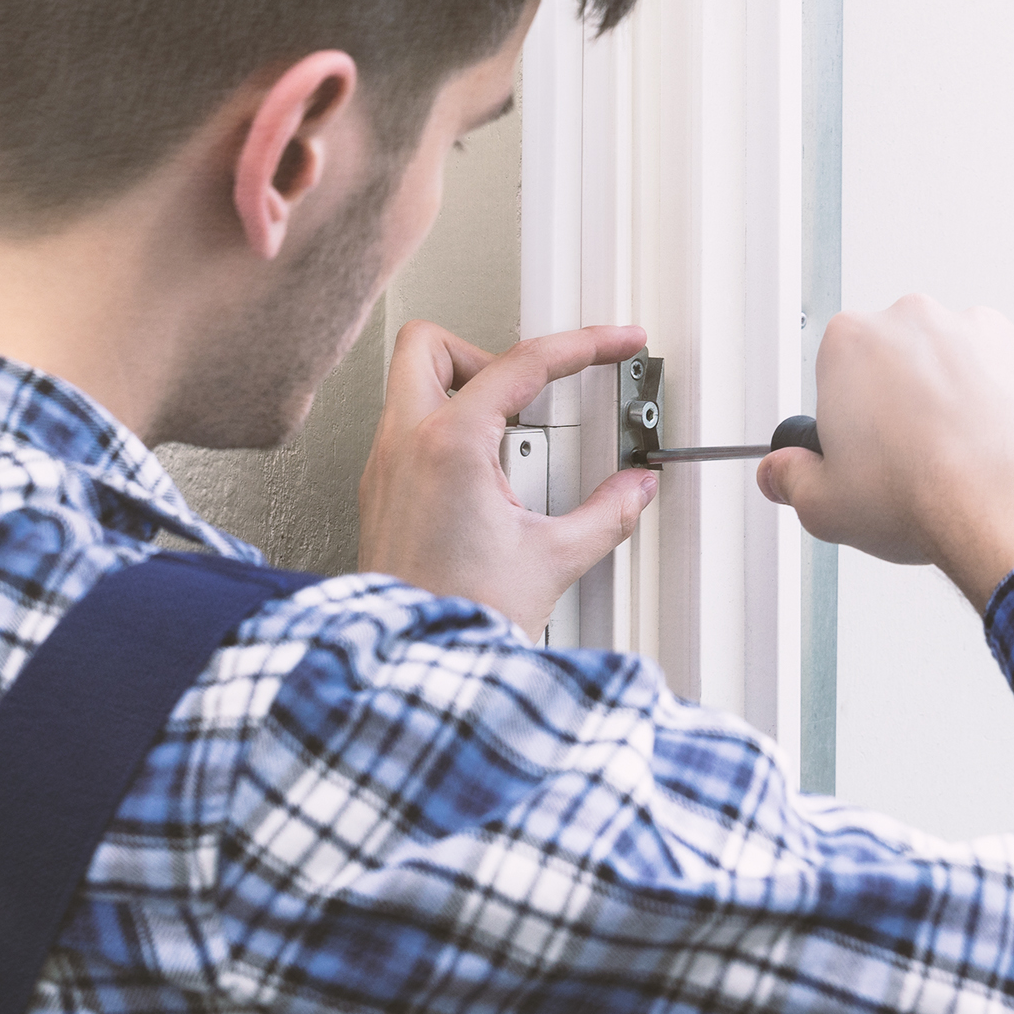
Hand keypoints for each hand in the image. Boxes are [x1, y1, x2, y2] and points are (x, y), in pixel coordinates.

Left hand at [357, 320, 656, 637]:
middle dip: (485, 351)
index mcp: (448, 445)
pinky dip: (449, 433)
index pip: (522, 363)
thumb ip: (605, 513)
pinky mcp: (379, 493)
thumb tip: (634, 487)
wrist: (413, 671)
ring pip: (411, 384)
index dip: (583, 344)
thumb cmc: (460, 618)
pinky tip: (487, 480)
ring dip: (463, 392)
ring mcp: (383, 467)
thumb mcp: (551, 560)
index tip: (617, 342)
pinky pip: (408, 431)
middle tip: (531, 392)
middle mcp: (404, 444)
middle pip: (431, 345)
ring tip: (512, 441)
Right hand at [757, 295, 1013, 610]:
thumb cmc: (924, 496)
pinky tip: (1001, 453)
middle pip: (899, 355)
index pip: (835, 366)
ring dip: (958, 397)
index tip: (858, 446)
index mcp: (853, 342)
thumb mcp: (822, 504)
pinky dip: (1010, 406)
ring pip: (960, 360)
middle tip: (907, 457)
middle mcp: (917, 322)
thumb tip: (781, 472)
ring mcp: (983, 332)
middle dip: (902, 397)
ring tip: (961, 460)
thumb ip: (789, 478)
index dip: (845, 413)